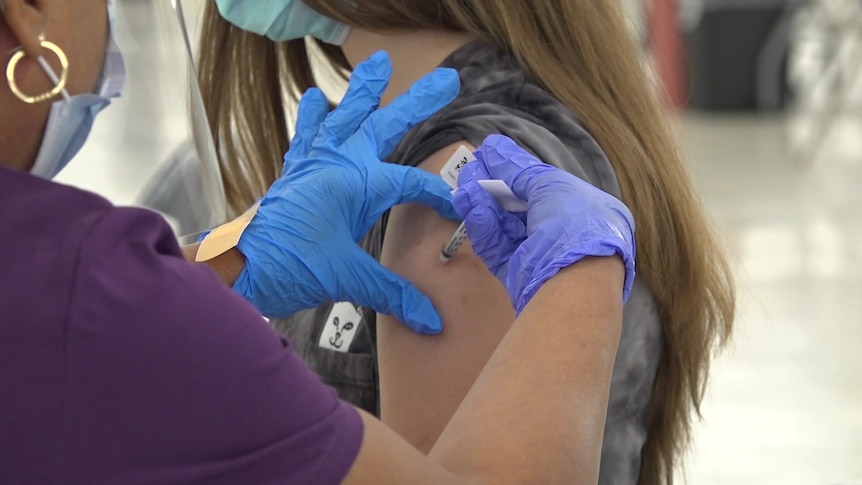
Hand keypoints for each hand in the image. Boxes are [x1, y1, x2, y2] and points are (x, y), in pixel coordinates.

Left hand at [232, 51, 460, 333]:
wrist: (236, 268)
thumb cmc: (286, 265)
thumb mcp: (346, 277)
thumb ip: (391, 293)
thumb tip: (431, 319)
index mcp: (355, 183)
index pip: (410, 182)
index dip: (437, 195)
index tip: (455, 209)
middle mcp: (336, 164)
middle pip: (386, 126)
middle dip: (417, 102)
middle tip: (447, 81)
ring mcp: (314, 164)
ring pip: (345, 117)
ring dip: (363, 93)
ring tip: (376, 65)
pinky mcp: (297, 174)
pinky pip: (308, 136)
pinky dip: (314, 119)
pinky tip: (315, 99)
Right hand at [453, 135, 635, 313]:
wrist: (575, 279)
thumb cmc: (575, 224)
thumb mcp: (550, 185)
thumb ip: (520, 169)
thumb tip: (493, 148)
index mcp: (584, 210)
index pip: (544, 186)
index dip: (516, 170)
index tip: (490, 154)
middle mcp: (564, 232)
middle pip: (520, 205)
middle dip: (494, 186)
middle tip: (471, 167)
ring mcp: (540, 255)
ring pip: (504, 225)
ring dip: (483, 202)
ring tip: (464, 183)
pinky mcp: (518, 274)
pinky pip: (497, 245)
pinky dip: (482, 224)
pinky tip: (468, 201)